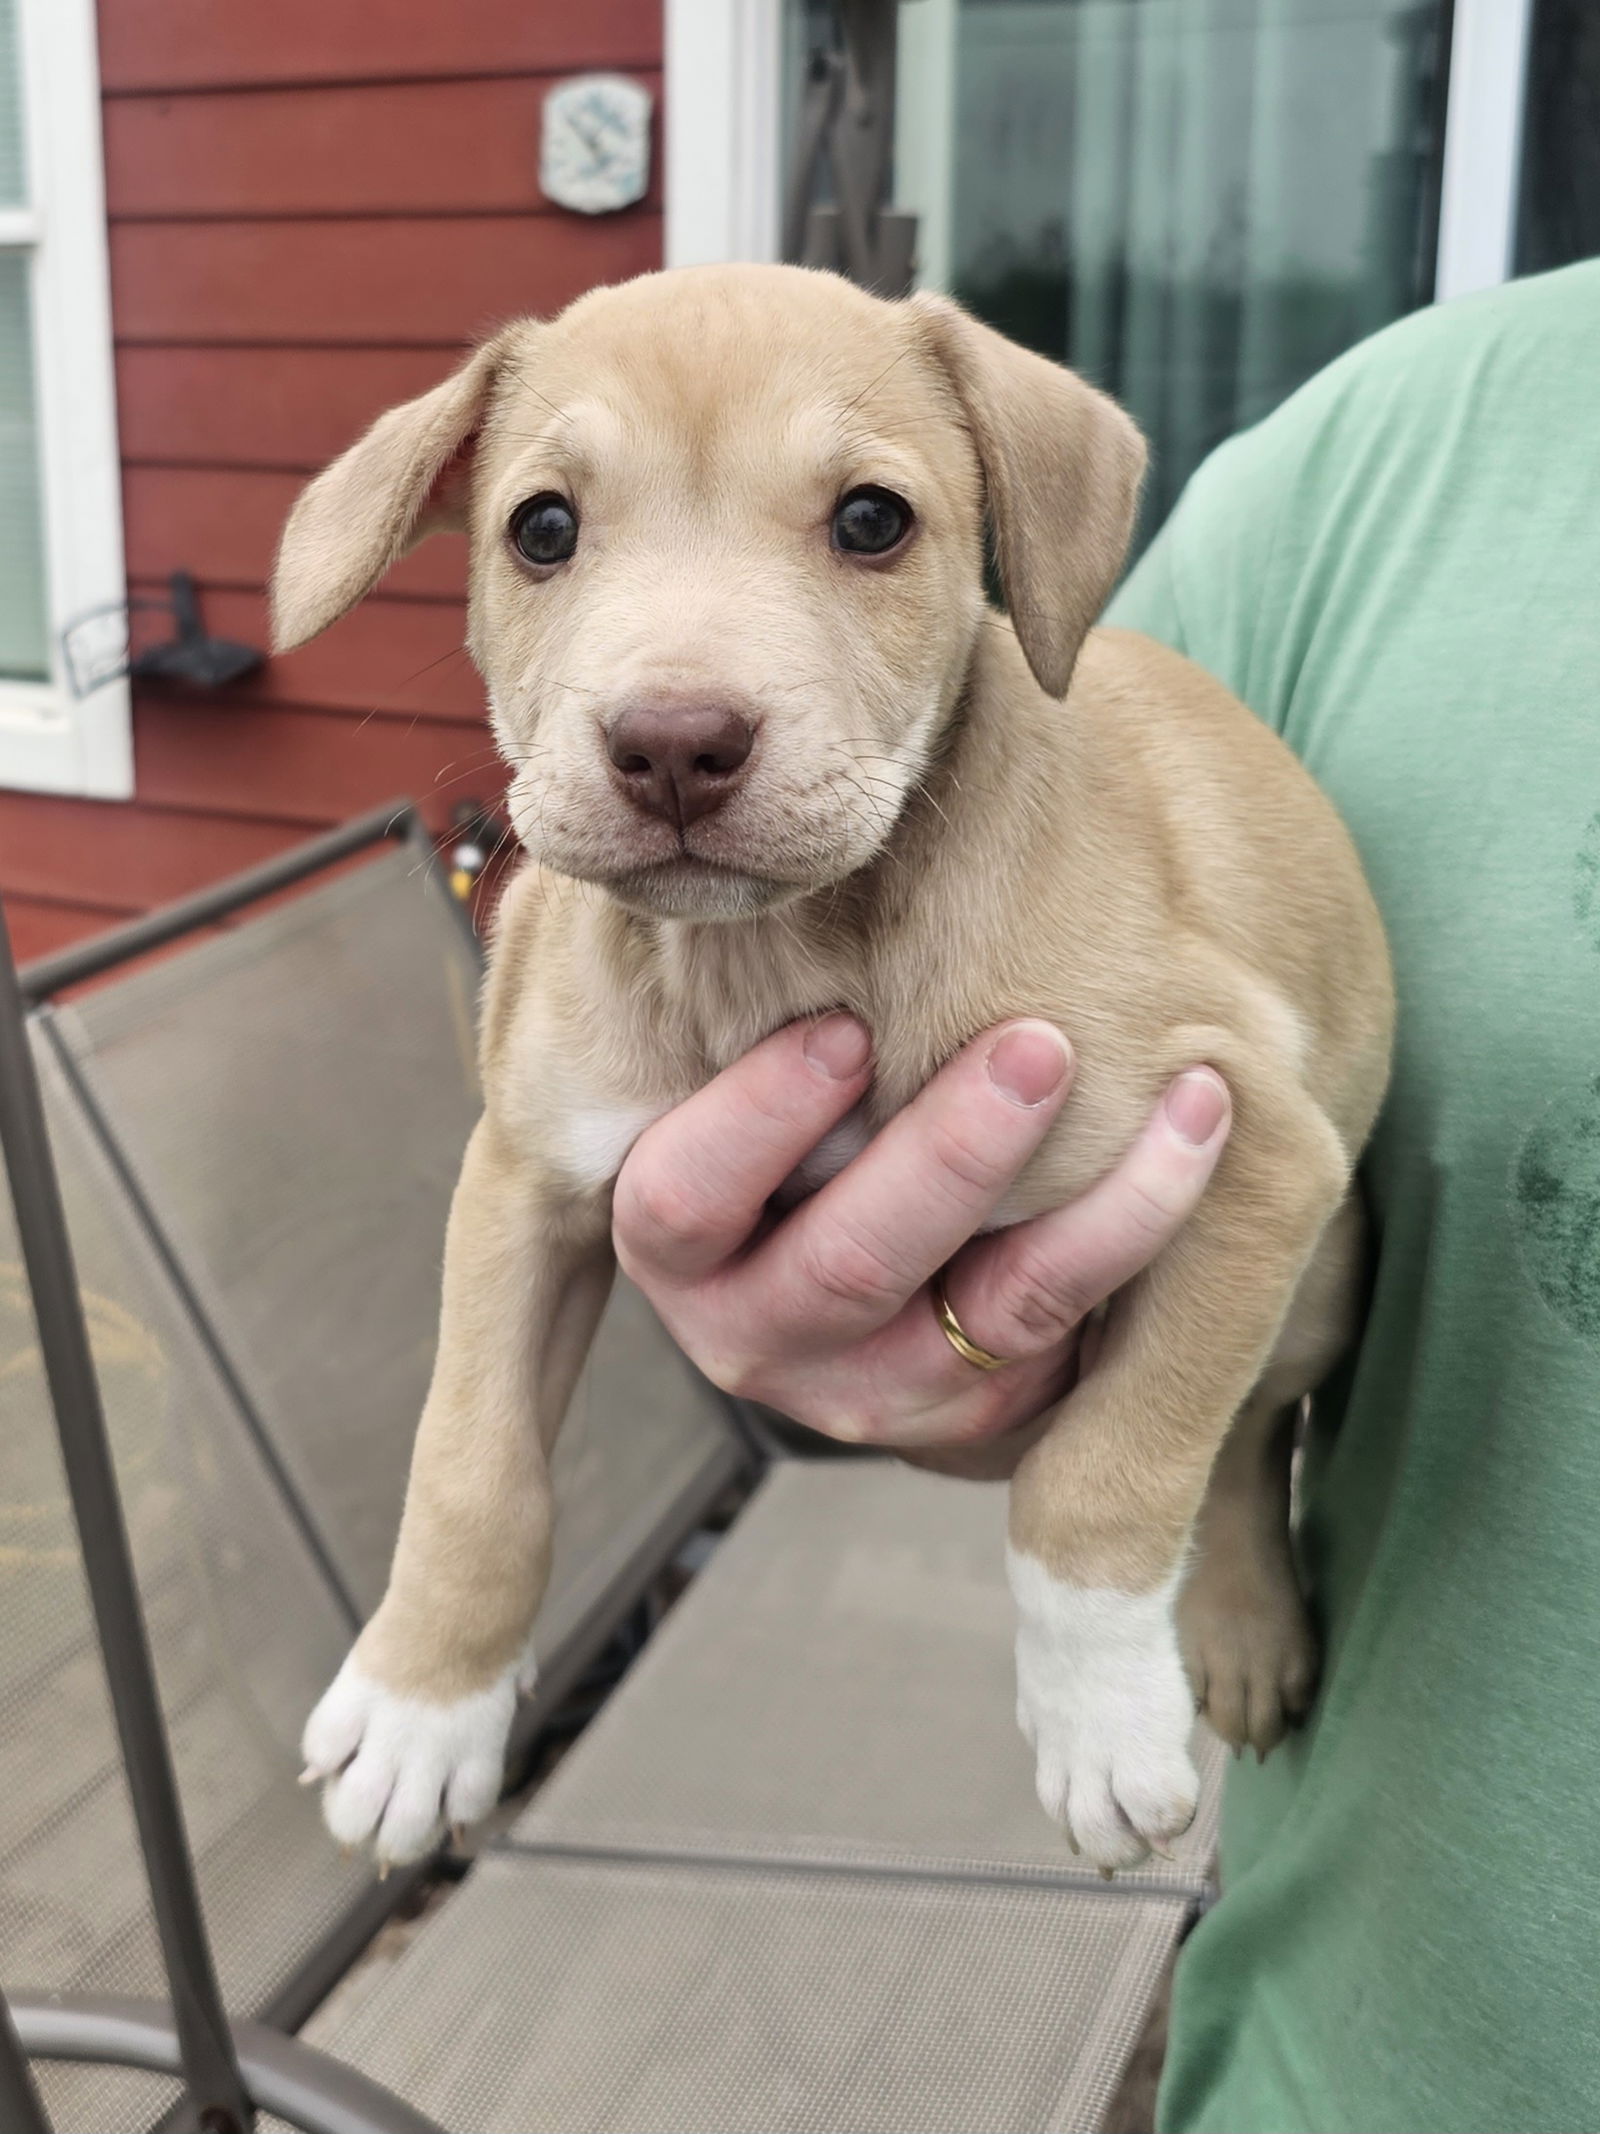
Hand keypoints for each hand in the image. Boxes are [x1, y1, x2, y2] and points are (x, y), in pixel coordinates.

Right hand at [613, 1015, 1230, 1448]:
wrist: (846, 1211)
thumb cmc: (801, 1081)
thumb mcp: (746, 1045)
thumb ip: (767, 986)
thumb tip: (806, 844)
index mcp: (672, 1244)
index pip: (687, 1198)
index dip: (763, 1121)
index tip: (849, 1030)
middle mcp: (752, 1336)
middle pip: (850, 1268)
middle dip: (954, 1155)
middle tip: (1038, 1048)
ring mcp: (865, 1395)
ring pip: (994, 1321)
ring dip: (1101, 1212)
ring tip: (1187, 1098)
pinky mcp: (968, 1423)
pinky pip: (1069, 1349)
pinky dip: (1142, 1249)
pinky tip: (1197, 1147)